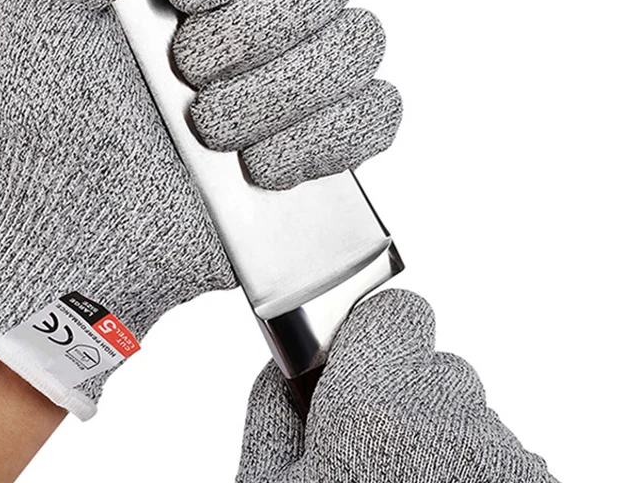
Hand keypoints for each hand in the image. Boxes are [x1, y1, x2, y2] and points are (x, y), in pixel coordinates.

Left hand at [0, 0, 401, 419]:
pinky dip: (321, 139)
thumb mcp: (41, 3)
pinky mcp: (327, 144)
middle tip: (188, 73)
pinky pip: (378, 112)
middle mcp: (262, 14)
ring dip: (278, 91)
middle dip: (255, 29)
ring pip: (359, 39)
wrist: (78, 233)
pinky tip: (259, 165)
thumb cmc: (53, 119)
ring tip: (212, 130)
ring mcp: (301, 79)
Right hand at [237, 290, 558, 482]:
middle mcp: (453, 423)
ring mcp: (507, 462)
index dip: (373, 335)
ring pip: (470, 418)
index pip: (399, 309)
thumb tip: (284, 368)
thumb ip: (269, 411)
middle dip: (404, 398)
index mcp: (376, 406)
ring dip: (442, 443)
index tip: (357, 368)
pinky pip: (504, 459)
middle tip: (374, 456)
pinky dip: (475, 476)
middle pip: (435, 369)